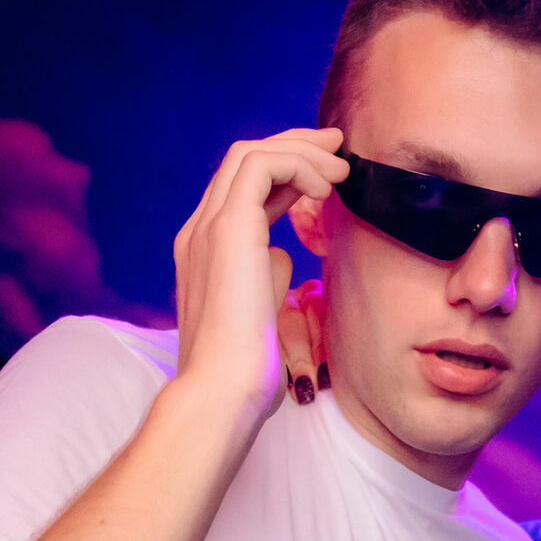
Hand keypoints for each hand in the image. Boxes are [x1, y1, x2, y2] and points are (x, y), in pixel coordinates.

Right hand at [172, 128, 344, 417]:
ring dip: (302, 153)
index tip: (327, 174)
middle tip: (338, 148)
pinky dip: (298, 165)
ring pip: (250, 155)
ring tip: (341, 169)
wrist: (222, 392)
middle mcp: (199, 232)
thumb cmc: (245, 371)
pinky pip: (262, 166)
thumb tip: (283, 256)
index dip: (286, 174)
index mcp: (204, 252)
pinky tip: (326, 187)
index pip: (243, 192)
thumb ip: (267, 278)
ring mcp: (207, 228)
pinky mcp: (228, 228)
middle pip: (243, 162)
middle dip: (295, 147)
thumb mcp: (261, 314)